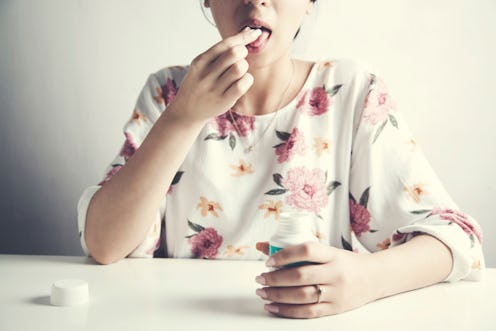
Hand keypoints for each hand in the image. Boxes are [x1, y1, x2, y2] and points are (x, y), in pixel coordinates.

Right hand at [168, 28, 260, 122]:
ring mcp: (214, 88)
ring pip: (240, 68)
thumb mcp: (202, 65)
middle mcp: (206, 74)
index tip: (255, 33)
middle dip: (243, 52)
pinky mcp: (223, 101)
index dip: (243, 36)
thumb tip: (247, 31)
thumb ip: (221, 50)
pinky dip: (247, 80)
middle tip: (240, 58)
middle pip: (234, 53)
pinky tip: (241, 82)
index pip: (225, 43)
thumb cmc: (200, 83)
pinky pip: (243, 85)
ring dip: (244, 67)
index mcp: (200, 61)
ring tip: (238, 72)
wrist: (187, 110)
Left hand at [255, 241, 377, 317]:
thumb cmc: (343, 263)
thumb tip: (261, 245)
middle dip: (276, 278)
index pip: (307, 251)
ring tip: (263, 292)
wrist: (374, 278)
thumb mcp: (326, 252)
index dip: (285, 255)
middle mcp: (336, 273)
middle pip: (301, 276)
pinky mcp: (335, 309)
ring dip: (277, 295)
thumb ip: (296, 250)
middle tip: (260, 278)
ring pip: (302, 296)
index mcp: (333, 254)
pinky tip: (273, 306)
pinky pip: (307, 312)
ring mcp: (336, 293)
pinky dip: (287, 310)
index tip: (269, 260)